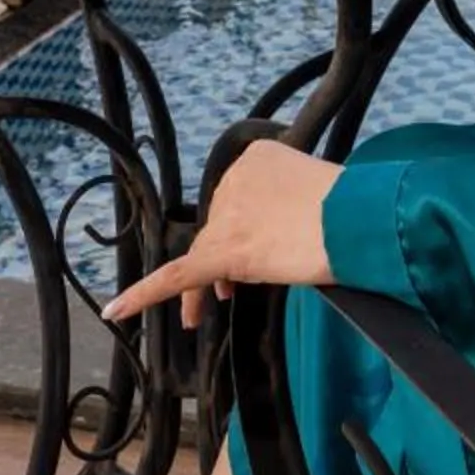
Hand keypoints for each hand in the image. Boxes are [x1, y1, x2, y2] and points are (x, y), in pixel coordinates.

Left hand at [99, 141, 338, 331]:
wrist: (357, 220)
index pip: (236, 200)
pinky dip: (144, 294)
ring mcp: (228, 216)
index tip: (255, 247)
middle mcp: (235, 180)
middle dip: (223, 260)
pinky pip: (179, 276)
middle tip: (235, 289)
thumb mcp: (321, 188)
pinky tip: (117, 310)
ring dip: (199, 288)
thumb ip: (294, 201)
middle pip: (218, 229)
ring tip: (197, 316)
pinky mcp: (225, 252)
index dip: (242, 228)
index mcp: (257, 158)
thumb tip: (287, 228)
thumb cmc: (354, 209)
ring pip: (202, 256)